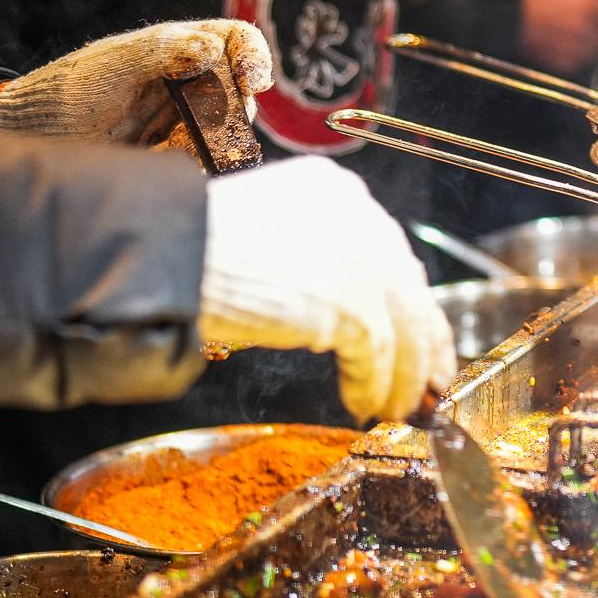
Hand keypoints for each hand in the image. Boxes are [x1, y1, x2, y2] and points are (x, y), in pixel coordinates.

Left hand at [0, 19, 273, 145]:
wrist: (32, 134)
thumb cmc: (69, 88)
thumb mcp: (118, 63)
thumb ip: (166, 51)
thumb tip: (214, 48)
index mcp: (179, 48)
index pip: (234, 40)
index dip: (253, 56)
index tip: (252, 82)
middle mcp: (185, 81)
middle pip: (236, 90)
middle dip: (233, 109)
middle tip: (217, 125)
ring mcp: (178, 118)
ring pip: (221, 129)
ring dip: (209, 140)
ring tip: (171, 144)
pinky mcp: (166, 153)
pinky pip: (195, 159)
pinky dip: (184, 161)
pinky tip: (155, 157)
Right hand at [195, 158, 456, 423]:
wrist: (171, 251)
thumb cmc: (194, 243)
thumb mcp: (265, 231)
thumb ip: (308, 254)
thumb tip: (335, 306)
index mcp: (338, 191)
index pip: (389, 251)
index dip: (406, 299)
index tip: (415, 334)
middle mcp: (360, 216)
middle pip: (410, 285)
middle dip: (422, 340)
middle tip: (426, 380)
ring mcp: (361, 258)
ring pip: (406, 325)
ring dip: (404, 374)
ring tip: (396, 406)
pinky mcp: (351, 301)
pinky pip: (376, 355)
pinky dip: (375, 385)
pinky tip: (364, 404)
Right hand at [517, 0, 597, 76]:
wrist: (502, 6)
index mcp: (589, 3)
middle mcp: (586, 25)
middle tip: (585, 29)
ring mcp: (572, 45)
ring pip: (589, 53)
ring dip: (583, 47)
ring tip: (566, 37)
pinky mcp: (557, 60)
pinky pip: (571, 64)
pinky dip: (567, 58)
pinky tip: (555, 46)